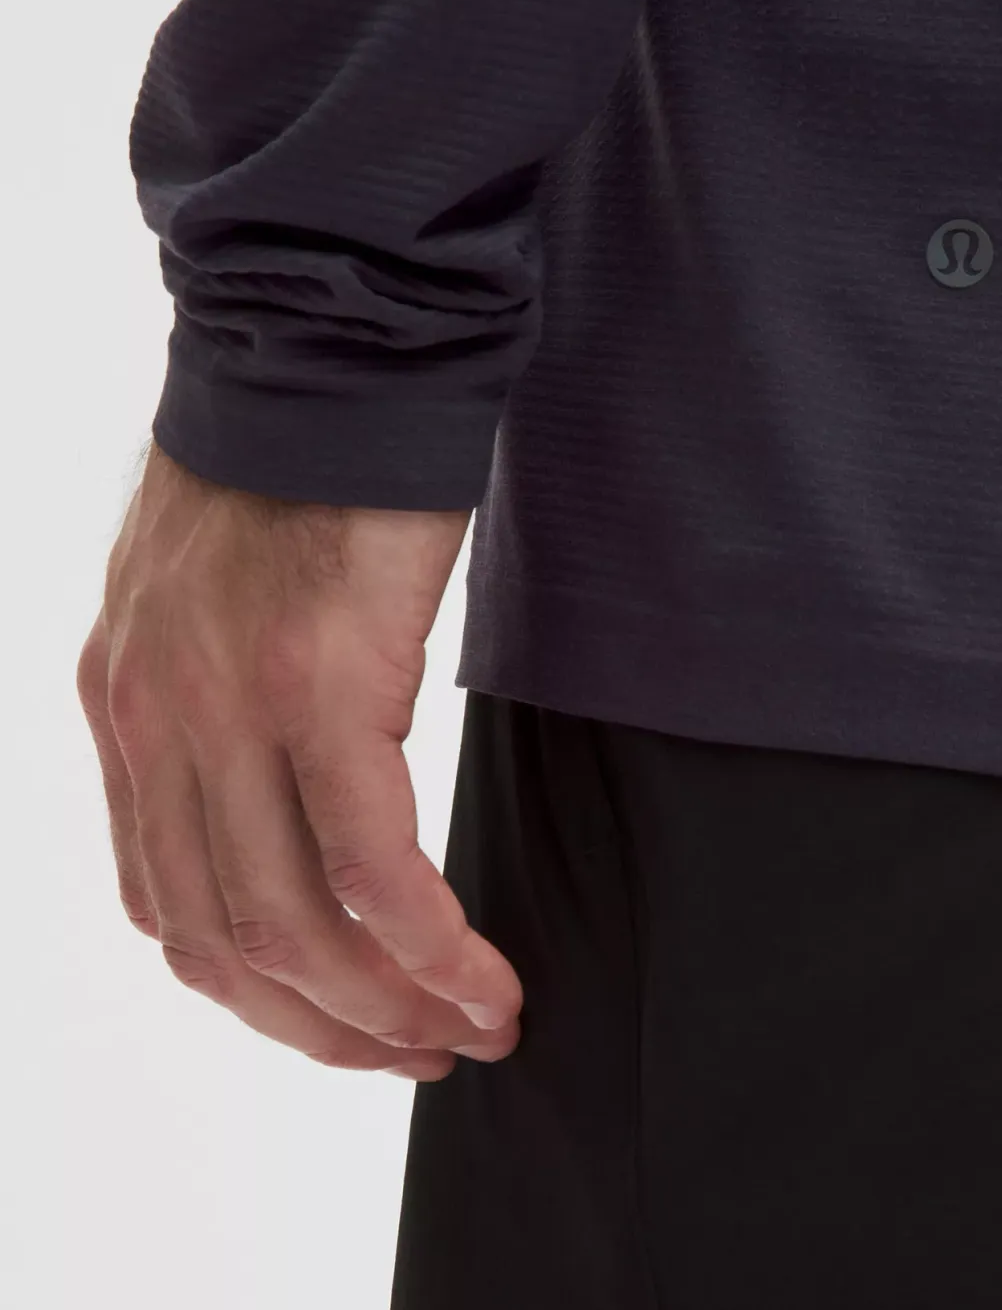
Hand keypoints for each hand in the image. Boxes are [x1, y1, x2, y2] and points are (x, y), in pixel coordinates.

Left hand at [76, 444, 521, 1080]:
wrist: (327, 344)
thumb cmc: (298, 459)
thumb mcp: (217, 594)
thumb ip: (223, 698)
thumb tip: (295, 789)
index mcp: (125, 703)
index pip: (167, 901)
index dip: (260, 991)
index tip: (346, 1018)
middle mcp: (155, 720)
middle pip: (225, 941)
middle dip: (327, 1026)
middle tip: (419, 1054)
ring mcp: (229, 706)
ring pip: (295, 925)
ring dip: (385, 1007)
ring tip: (469, 1029)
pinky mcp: (322, 682)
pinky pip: (372, 864)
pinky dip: (426, 945)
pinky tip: (479, 974)